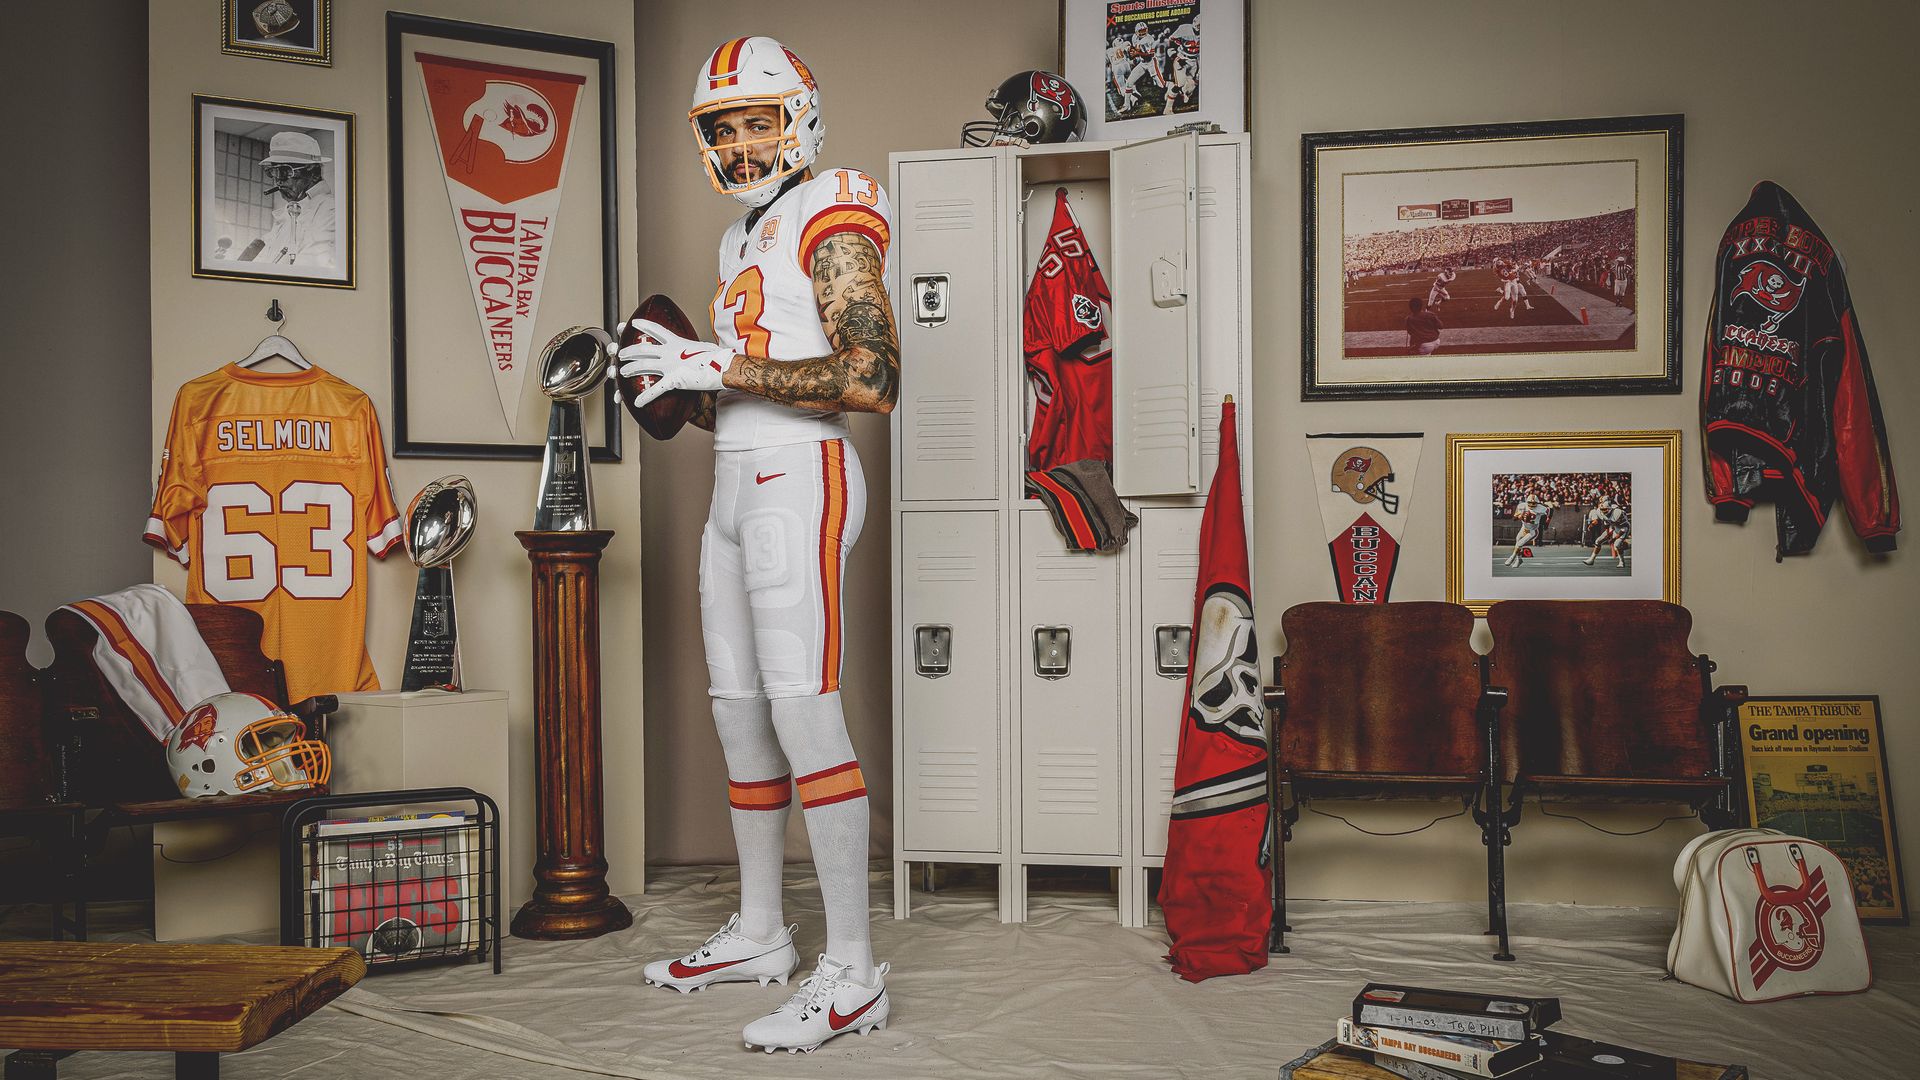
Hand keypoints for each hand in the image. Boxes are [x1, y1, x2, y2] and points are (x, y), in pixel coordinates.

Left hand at [614, 318, 731, 409]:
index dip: (644, 326)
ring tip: (621, 372)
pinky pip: (655, 389)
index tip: (634, 322)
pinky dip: (645, 396)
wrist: (722, 366)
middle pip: (643, 349)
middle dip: (629, 351)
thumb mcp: (703, 347)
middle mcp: (670, 352)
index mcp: (677, 342)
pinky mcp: (673, 380)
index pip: (656, 330)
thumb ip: (693, 349)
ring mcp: (670, 365)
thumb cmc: (717, 357)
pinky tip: (637, 402)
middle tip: (620, 353)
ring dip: (630, 369)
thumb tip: (700, 349)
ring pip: (643, 365)